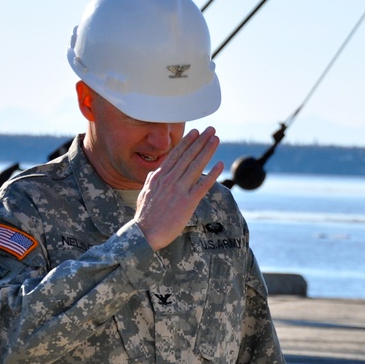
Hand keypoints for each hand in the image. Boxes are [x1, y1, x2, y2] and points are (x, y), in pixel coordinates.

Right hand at [134, 127, 224, 249]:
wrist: (144, 233)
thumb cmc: (145, 216)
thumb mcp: (144, 193)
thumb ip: (150, 181)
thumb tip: (154, 172)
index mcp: (159, 177)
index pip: (175, 155)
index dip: (187, 142)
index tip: (196, 132)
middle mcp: (170, 180)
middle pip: (188, 156)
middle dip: (201, 141)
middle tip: (211, 129)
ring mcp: (179, 190)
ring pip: (196, 166)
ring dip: (207, 151)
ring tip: (216, 139)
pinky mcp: (187, 202)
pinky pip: (202, 186)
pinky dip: (212, 174)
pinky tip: (220, 165)